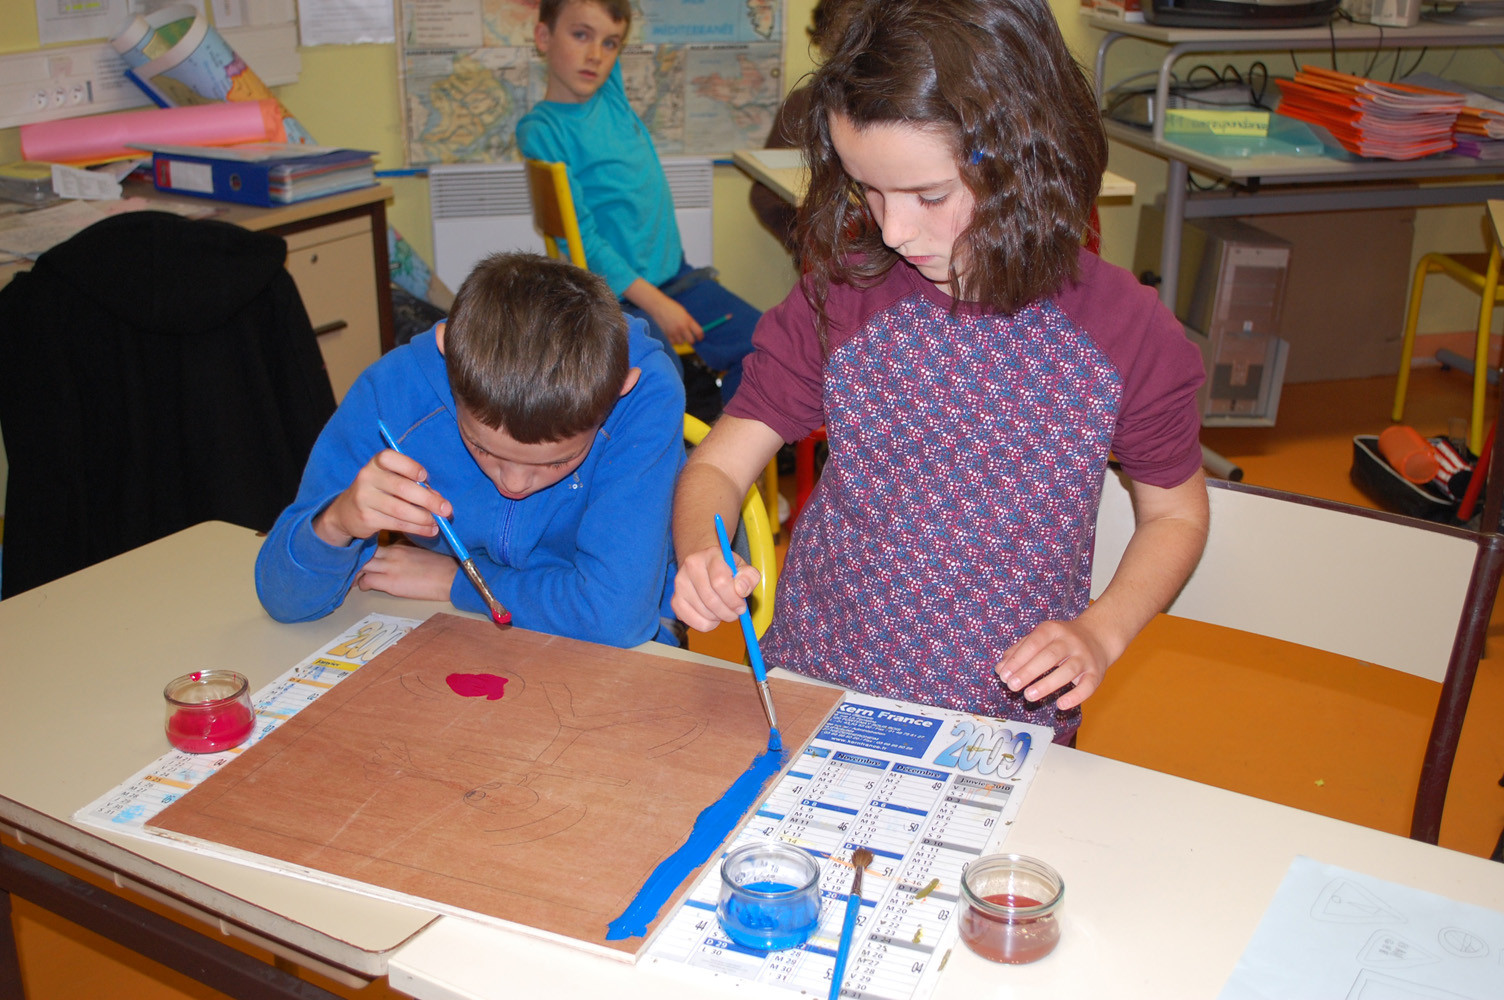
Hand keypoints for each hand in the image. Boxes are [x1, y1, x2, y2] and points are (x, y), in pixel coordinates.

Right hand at [313, 447, 451, 546]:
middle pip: (402, 488)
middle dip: (428, 500)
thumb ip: (414, 485)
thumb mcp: (392, 481)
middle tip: (447, 509)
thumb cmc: (380, 491)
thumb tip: (439, 500)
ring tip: (438, 522)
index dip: (410, 466)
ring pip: (400, 509)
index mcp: (376, 463)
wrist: (347, 512)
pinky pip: (396, 524)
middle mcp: (367, 478)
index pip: (390, 458)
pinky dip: (417, 528)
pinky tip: (429, 530)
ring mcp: (364, 498)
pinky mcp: (366, 518)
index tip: (425, 477)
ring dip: (424, 518)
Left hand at [355, 541, 458, 600]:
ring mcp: (389, 567)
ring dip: (356, 572)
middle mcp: (392, 553)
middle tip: (353, 566)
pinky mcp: (390, 582)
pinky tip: (365, 587)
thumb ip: (405, 547)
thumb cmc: (441, 566)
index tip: (363, 555)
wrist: (451, 577)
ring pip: (361, 565)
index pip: (374, 543)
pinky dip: (362, 585)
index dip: (366, 549)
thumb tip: (394, 550)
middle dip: (356, 559)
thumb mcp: (421, 550)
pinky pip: (366, 581)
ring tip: (355, 578)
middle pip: (363, 552)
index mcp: (400, 544)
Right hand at [650, 296, 702, 345]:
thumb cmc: (672, 307)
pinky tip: (673, 334)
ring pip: (681, 342)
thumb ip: (689, 322)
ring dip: (681, 340)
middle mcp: (682, 327)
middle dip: (691, 340)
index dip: (701, 337)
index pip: (698, 332)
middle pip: (691, 341)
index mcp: (688, 320)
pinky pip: (673, 343)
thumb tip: (695, 331)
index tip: (700, 338)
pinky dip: (674, 341)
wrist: (658, 306)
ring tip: (679, 334)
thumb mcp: (684, 313)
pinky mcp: (667, 334)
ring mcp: (674, 332)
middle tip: (690, 337)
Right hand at [671, 546, 760, 631]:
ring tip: (723, 610)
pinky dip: (708, 624)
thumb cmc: (726, 569)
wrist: (704, 566)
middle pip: (712, 600)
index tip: (741, 606)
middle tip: (735, 612)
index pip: (720, 582)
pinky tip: (712, 615)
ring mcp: (680, 583)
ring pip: (704, 613)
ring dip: (719, 618)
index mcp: (711, 555)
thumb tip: (741, 590)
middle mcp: (691, 566)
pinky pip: (694, 622)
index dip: (734, 599)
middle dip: (729, 612)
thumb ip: (749, 577)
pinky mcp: (675, 600)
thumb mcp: (743, 568)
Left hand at [994, 618, 1111, 711]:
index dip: (1018, 660)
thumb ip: (1019, 651)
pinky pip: (1088, 686)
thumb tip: (1000, 669)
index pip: (1033, 643)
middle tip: (1012, 686)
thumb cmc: (1061, 640)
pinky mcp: (1096, 673)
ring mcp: (1084, 657)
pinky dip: (1075, 697)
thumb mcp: (1040, 637)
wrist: (1098, 636)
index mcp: (1053, 630)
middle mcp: (1070, 642)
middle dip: (1029, 672)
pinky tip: (1061, 705)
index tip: (1004, 675)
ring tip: (1029, 696)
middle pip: (1049, 656)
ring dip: (1047, 684)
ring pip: (1067, 671)